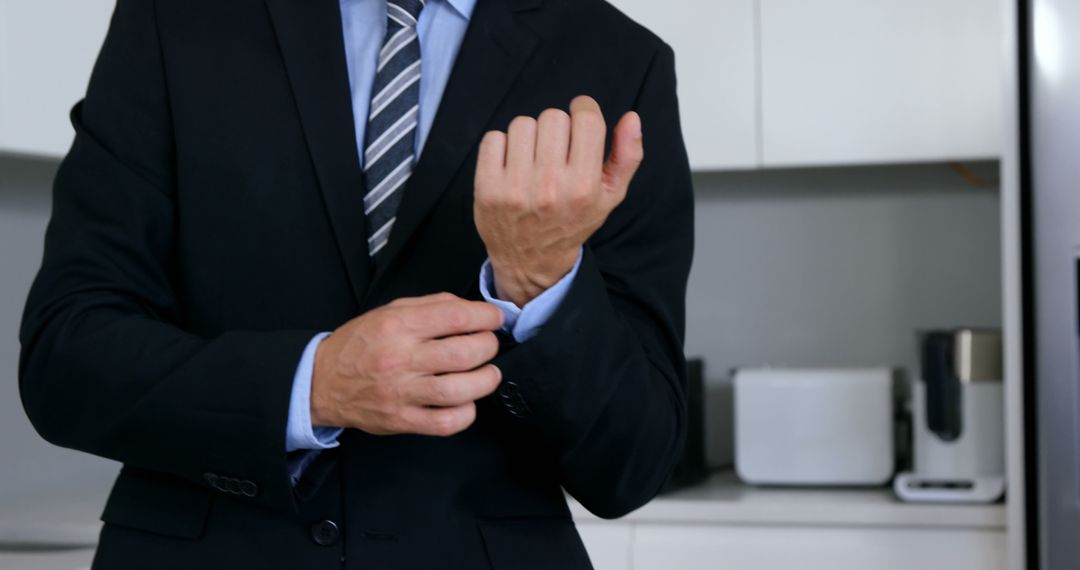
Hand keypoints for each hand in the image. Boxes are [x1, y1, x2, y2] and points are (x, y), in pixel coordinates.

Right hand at [311, 293, 503, 436]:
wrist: (322, 382)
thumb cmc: (360, 344)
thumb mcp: (389, 311)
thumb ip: (431, 305)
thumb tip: (471, 309)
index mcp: (398, 326)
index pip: (456, 317)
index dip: (486, 316)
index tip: (494, 319)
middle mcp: (400, 358)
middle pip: (464, 354)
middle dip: (488, 347)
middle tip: (489, 345)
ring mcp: (401, 393)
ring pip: (459, 390)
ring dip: (485, 380)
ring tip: (488, 374)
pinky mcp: (402, 420)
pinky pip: (445, 422)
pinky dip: (466, 413)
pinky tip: (467, 401)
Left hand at [474, 95, 643, 306]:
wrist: (530, 259)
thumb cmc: (573, 220)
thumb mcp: (610, 195)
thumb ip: (627, 156)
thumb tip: (631, 118)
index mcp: (583, 187)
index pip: (586, 119)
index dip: (584, 110)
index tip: (580, 119)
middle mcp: (549, 188)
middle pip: (553, 116)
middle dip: (557, 127)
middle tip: (555, 148)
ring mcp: (514, 189)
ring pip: (522, 124)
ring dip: (529, 136)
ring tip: (533, 159)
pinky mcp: (486, 189)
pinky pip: (493, 138)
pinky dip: (502, 146)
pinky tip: (511, 165)